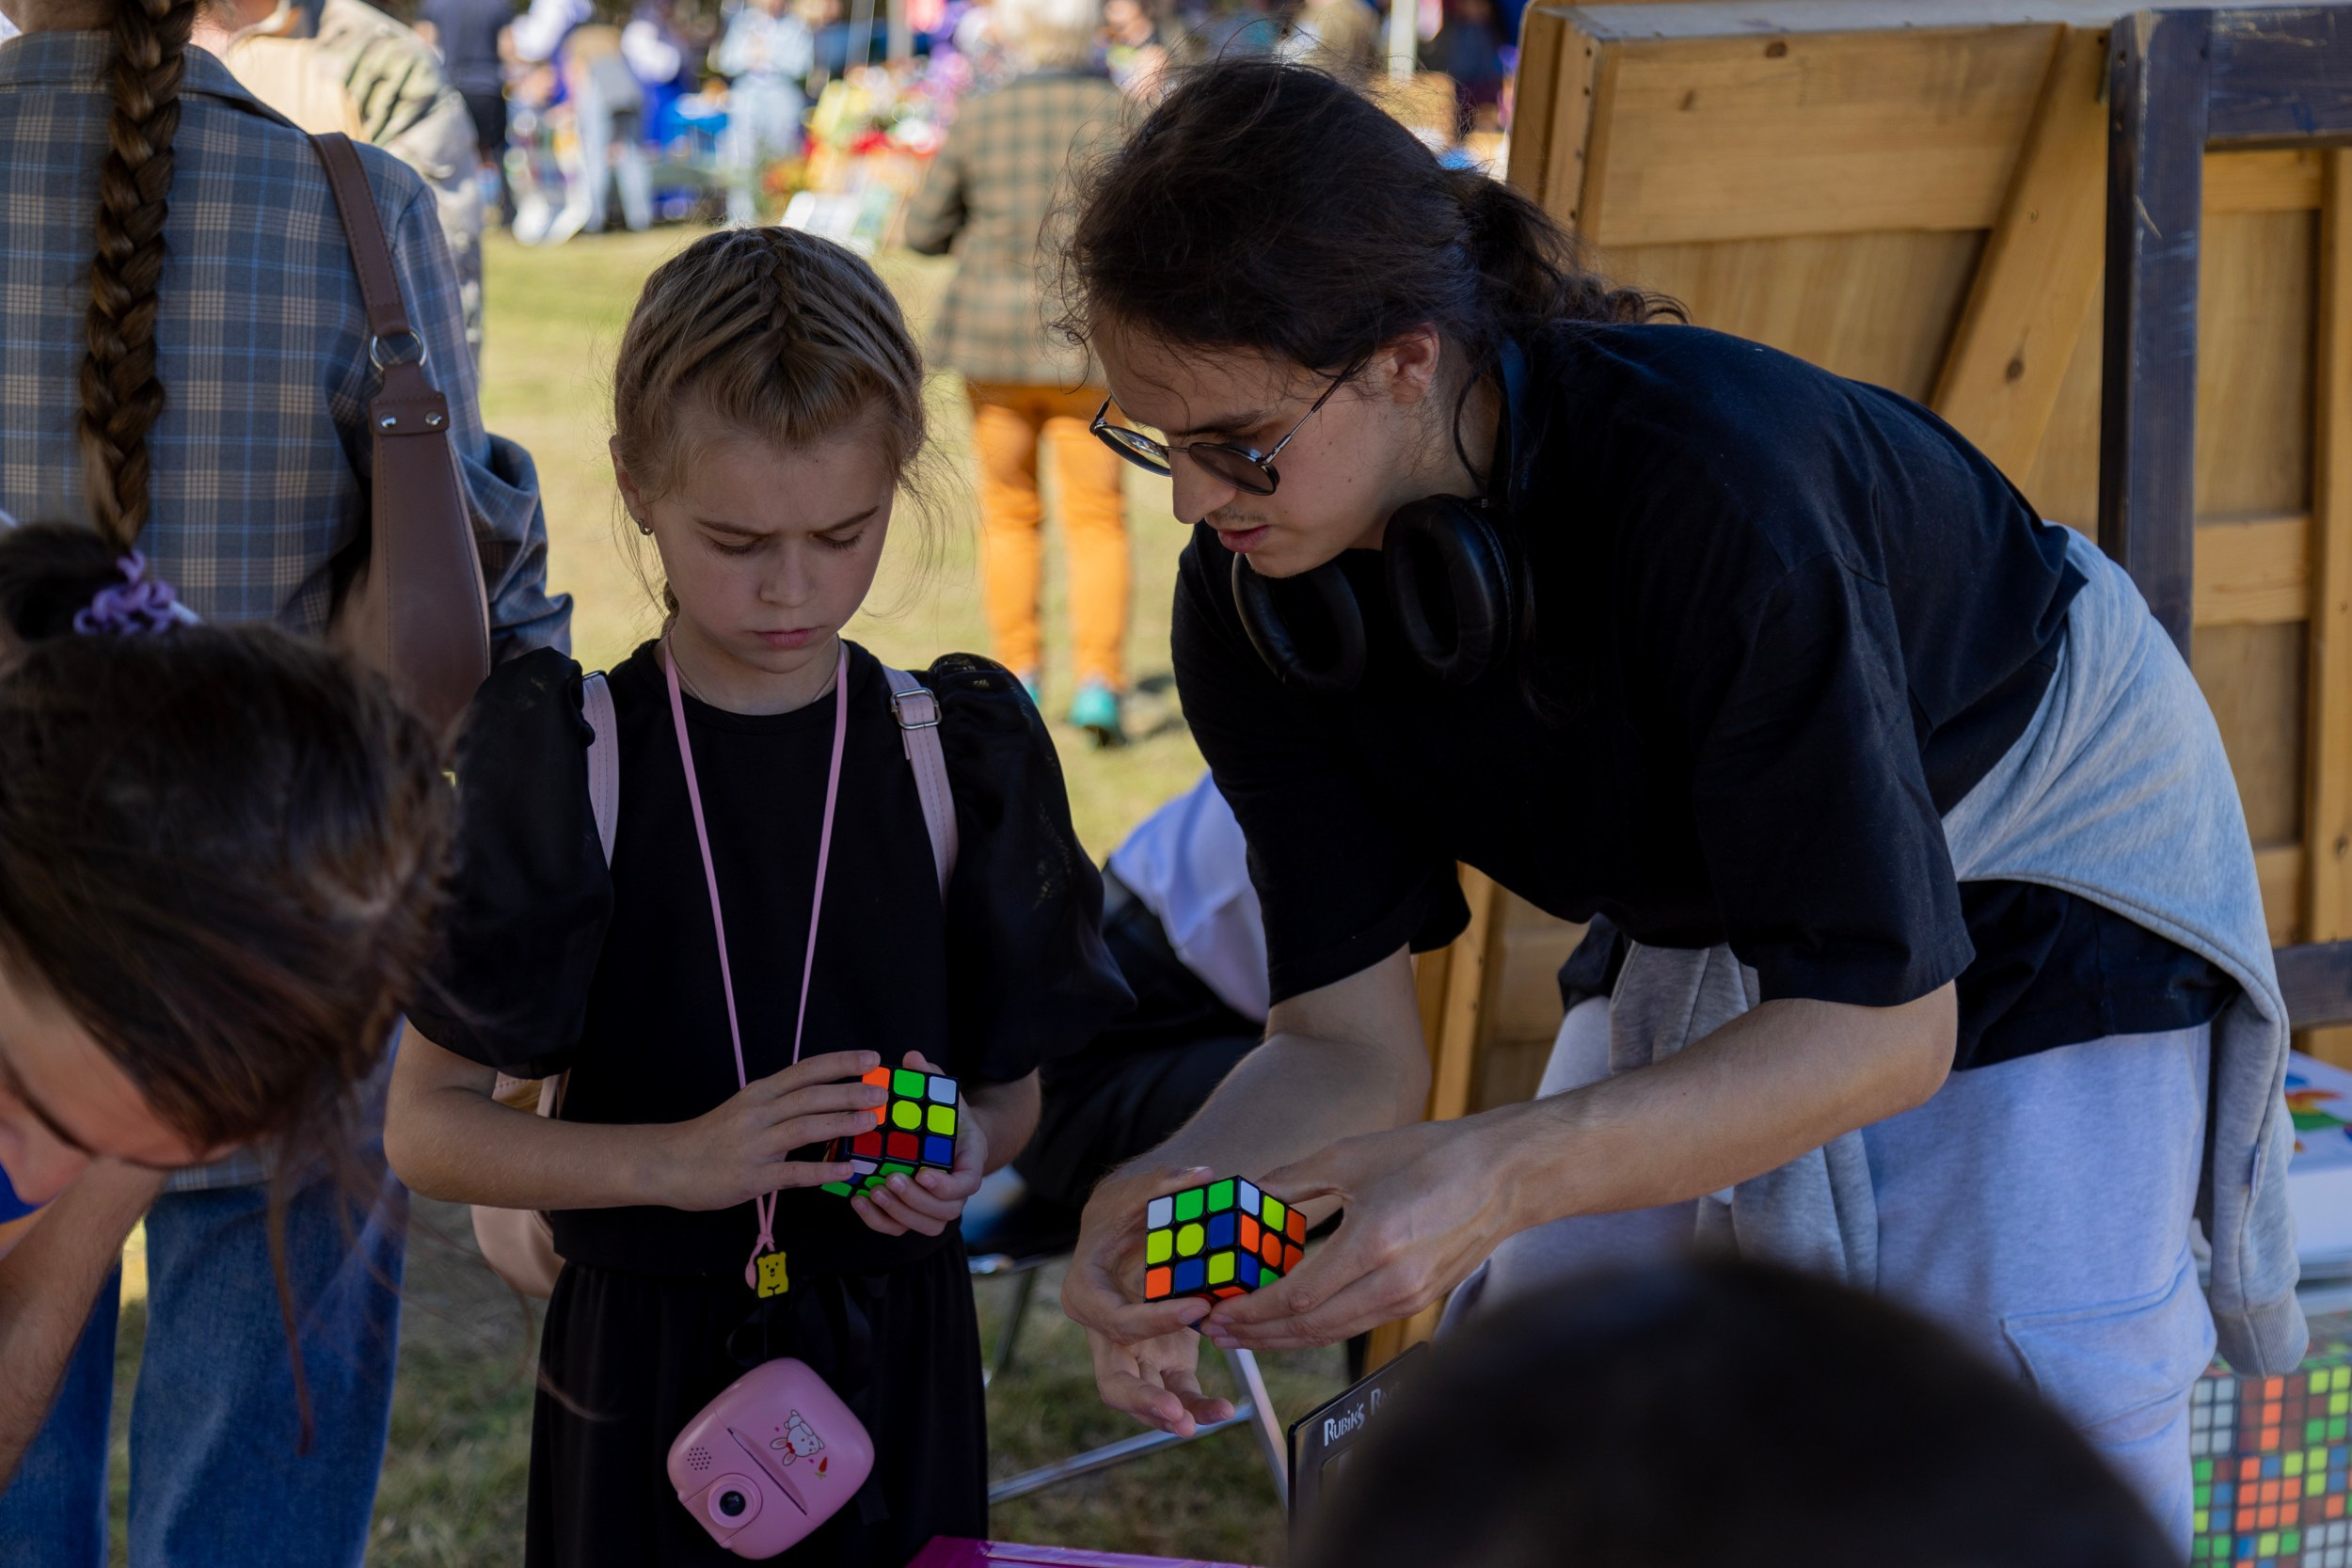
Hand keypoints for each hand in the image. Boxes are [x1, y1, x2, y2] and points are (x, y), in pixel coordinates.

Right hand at [650, 1050, 882, 1210]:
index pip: (806, 1070)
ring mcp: (755, 1145)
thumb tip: (827, 1101)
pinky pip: (793, 1172)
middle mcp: (759, 1113)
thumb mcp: (746, 1109)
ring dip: (842, 1123)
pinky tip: (847, 1170)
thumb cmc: (712, 1137)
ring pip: (805, 1127)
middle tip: (882, 1092)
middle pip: (811, 1096)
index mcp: (760, 1093)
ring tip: (872, 1122)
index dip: (841, 1063)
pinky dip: (822, 1170)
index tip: (871, 1057)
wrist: (668, 1163)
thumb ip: (781, 1105)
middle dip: (849, 1092)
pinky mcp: (752, 1176)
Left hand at [851, 1052, 983, 1237]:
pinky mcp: (913, 1213)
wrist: (949, 1138)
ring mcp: (936, 1206)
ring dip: (900, 1213)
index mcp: (970, 1161)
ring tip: (876, 1190)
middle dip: (916, 1200)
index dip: (946, 1185)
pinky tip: (860, 1200)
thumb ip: (930, 1077)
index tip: (923, 1172)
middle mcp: (957, 1190)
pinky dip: (879, 1220)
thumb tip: (912, 1058)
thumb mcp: (942, 1094)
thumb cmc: (946, 1116)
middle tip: (891, 1179)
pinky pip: (900, 1228)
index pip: (967, 1183)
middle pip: (946, 1211)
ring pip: (926, 1225)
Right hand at [1061, 1162, 1230, 1434]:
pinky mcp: (1159, 1360)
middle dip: (1141, 1401)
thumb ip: (1163, 1183)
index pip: (1115, 1318)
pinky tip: (1225, 1408)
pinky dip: (1196, 1404)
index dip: (1153, 1319)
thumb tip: (1201, 1175)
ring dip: (1172, 1414)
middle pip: (1112, 1381)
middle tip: (1174, 1412)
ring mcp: (1132, 1351)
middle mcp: (1104, 1331)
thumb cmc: (1123, 1210)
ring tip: (1208, 1419)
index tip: (1199, 1307)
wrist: (1125, 1228)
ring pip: (1141, 1397)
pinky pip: (1173, 1391)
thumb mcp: (1134, 1192)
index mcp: (1087, 1293)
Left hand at [1201, 1117, 1520, 1351]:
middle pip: (1310, 1327)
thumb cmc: (1430, 1156)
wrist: (1503, 1175)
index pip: (1296, 1296)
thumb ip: (1293, 1181)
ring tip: (1246, 1335)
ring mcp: (1410, 1298)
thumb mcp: (1352, 1154)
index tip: (1218, 1312)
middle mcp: (1394, 1282)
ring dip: (1284, 1339)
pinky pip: (1357, 1323)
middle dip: (1257, 1334)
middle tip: (1217, 1334)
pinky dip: (1319, 1328)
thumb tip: (1245, 1196)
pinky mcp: (1420, 1301)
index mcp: (1373, 1243)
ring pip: (1334, 1333)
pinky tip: (1293, 1321)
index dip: (1251, 1311)